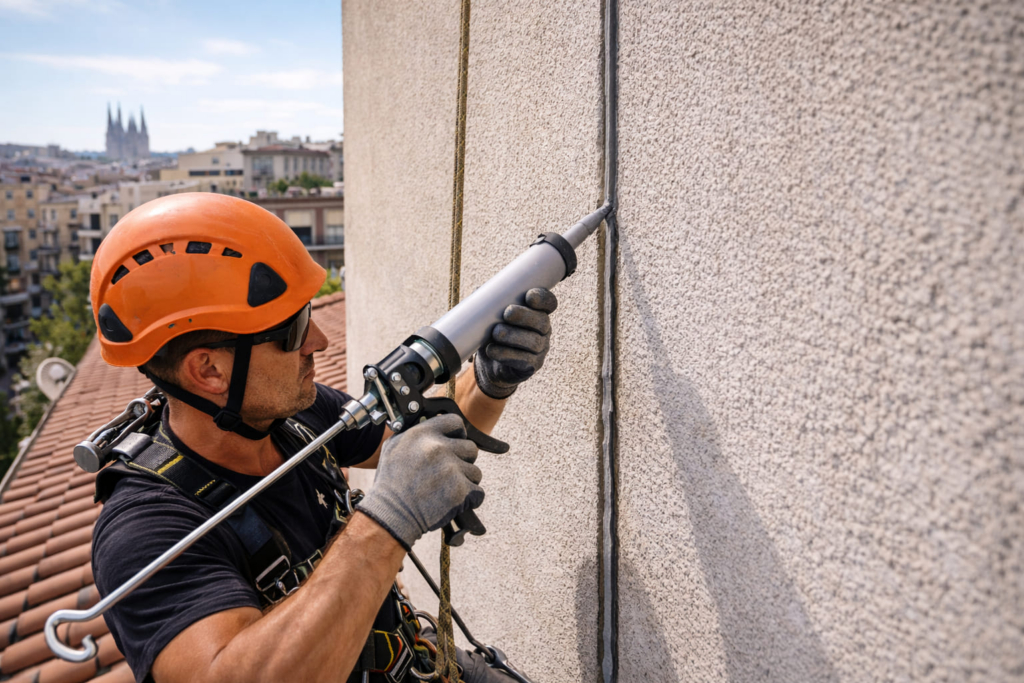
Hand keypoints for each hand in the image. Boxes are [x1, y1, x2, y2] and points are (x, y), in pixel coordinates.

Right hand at [355, 414, 482, 549]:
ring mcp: (451, 469)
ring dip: (465, 482)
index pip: (455, 422)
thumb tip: (433, 427)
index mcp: (422, 434)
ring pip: (475, 472)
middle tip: (447, 473)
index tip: (455, 443)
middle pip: (470, 448)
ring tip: (446, 490)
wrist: (391, 515)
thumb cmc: (390, 485)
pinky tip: (452, 501)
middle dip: (462, 461)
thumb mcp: (394, 447)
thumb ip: (415, 433)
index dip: (457, 434)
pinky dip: (469, 499)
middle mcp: (438, 448)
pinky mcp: (460, 490)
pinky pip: (478, 492)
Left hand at [473, 287, 557, 398]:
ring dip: (514, 336)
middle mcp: (543, 330)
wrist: (489, 363)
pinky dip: (506, 354)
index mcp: (537, 312)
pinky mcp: (532, 366)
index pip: (549, 303)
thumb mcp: (490, 315)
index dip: (543, 299)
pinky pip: (523, 360)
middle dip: (525, 316)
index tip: (529, 296)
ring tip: (496, 333)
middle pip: (542, 321)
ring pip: (534, 342)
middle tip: (507, 313)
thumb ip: (489, 301)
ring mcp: (540, 349)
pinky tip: (492, 350)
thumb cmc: (492, 332)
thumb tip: (480, 290)